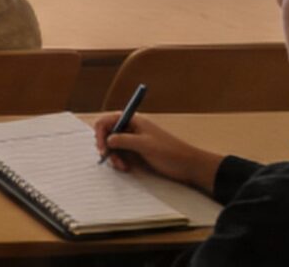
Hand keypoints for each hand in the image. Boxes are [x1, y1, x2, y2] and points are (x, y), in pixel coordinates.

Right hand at [92, 113, 221, 192]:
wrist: (188, 166)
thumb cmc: (169, 152)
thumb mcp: (144, 145)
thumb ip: (123, 140)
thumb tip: (107, 140)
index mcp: (133, 121)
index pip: (107, 121)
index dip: (100, 133)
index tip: (101, 147)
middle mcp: (131, 128)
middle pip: (108, 134)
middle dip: (106, 147)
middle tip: (109, 159)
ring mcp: (134, 140)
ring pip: (113, 146)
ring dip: (114, 156)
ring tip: (122, 167)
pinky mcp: (137, 151)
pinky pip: (121, 154)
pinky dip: (120, 161)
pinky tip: (126, 167)